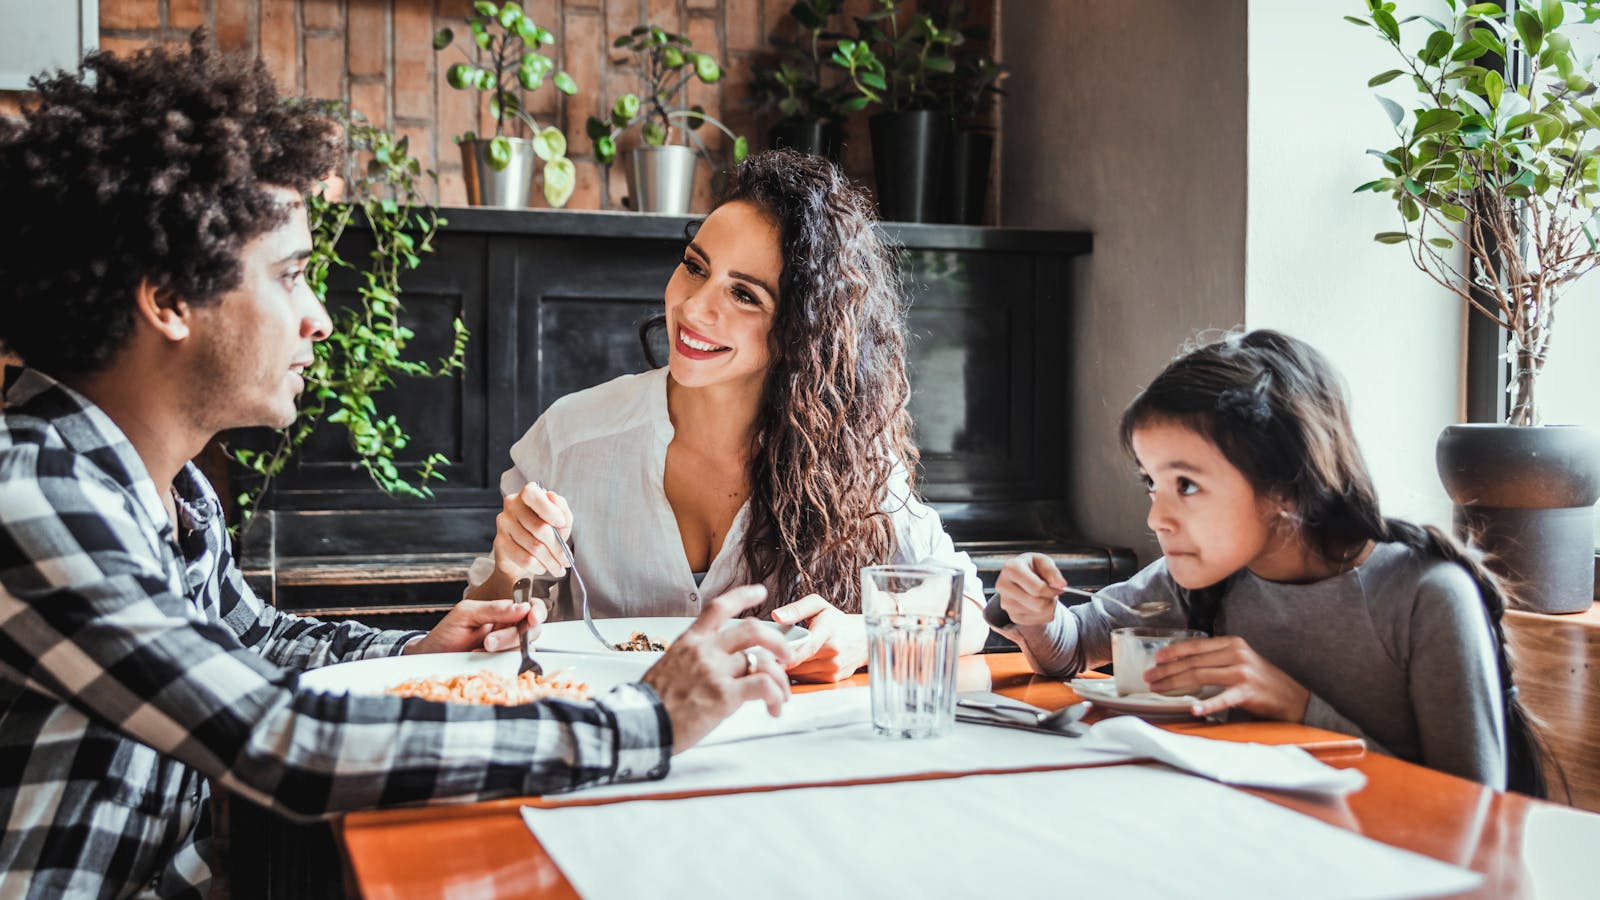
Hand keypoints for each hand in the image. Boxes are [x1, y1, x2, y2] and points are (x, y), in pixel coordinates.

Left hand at [403, 596, 546, 654]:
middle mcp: (509, 629)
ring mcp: (508, 648)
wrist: (433, 659)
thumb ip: (494, 609)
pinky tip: (483, 658)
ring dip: (504, 648)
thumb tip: (522, 607)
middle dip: (512, 635)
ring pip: (526, 647)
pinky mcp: (504, 664)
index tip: (532, 616)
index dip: (536, 611)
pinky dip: (501, 661)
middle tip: (489, 640)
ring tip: (481, 649)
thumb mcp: (466, 614)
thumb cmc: (447, 634)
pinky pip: (516, 663)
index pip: (530, 607)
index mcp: (503, 612)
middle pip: (532, 629)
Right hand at [492, 482, 573, 581]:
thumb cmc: (542, 531)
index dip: (549, 510)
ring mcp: (504, 523)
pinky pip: (524, 558)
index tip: (561, 523)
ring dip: (550, 561)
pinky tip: (543, 567)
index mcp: (527, 494)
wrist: (521, 552)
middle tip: (566, 560)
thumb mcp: (559, 520)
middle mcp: (512, 505)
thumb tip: (554, 498)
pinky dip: (538, 566)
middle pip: (539, 528)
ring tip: (558, 567)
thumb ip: (562, 510)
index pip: (533, 495)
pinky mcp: (500, 542)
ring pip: (534, 546)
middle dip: (558, 548)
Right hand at [644, 585, 792, 753]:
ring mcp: (715, 671)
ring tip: (782, 696)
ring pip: (763, 660)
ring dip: (781, 679)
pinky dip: (776, 695)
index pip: (719, 608)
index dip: (743, 596)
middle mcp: (705, 651)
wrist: (639, 724)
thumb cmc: (651, 704)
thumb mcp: (668, 668)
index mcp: (690, 642)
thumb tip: (713, 669)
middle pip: (752, 629)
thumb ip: (693, 662)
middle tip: (786, 655)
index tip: (760, 592)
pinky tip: (773, 707)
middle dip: (777, 640)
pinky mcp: (724, 695)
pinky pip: (763, 686)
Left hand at [771, 594, 865, 682]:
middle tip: (768, 654)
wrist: (863, 638)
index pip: (806, 647)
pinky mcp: (834, 679)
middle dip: (782, 660)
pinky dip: (800, 673)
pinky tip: (798, 664)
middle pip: (799, 662)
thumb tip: (776, 616)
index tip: (769, 656)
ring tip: (782, 658)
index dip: (787, 654)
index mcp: (829, 630)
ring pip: (801, 673)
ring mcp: (834, 667)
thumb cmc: (837, 621)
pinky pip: (808, 679)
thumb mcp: (818, 606)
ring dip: (790, 668)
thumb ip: (796, 609)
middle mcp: (834, 651)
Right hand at [995, 553, 1065, 626]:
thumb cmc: (1032, 567)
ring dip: (1049, 605)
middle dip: (1051, 598)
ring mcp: (1006, 603)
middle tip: (1052, 591)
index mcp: (1010, 569)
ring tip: (1044, 595)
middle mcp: (1003, 587)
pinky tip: (1039, 603)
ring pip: (1039, 613)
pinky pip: (1037, 621)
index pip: (1037, 588)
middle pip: (1038, 604)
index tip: (1058, 586)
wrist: (1020, 578)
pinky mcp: (1012, 616)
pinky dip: (1044, 613)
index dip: (1052, 590)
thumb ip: (1052, 571)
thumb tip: (1061, 584)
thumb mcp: (1043, 561)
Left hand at [1144, 635, 1310, 721]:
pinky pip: (1223, 698)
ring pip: (1200, 676)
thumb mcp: (1238, 661)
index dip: (1173, 652)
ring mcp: (1242, 672)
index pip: (1195, 645)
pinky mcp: (1248, 691)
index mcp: (1231, 643)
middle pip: (1193, 662)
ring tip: (1158, 690)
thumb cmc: (1259, 680)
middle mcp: (1236, 654)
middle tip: (1149, 678)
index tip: (1156, 659)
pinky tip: (1194, 709)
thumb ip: (1215, 659)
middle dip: (1167, 670)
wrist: (1292, 697)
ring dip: (1175, 684)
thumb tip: (1182, 664)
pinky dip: (1208, 704)